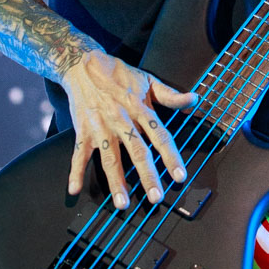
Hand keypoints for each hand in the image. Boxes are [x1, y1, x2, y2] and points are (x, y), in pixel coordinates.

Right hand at [62, 49, 196, 208]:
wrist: (83, 65)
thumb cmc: (118, 74)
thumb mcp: (147, 80)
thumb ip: (170, 95)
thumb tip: (194, 100)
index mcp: (140, 108)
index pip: (160, 136)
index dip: (171, 157)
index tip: (179, 176)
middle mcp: (122, 119)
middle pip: (137, 151)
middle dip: (147, 175)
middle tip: (156, 197)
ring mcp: (101, 127)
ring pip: (110, 157)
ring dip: (116, 181)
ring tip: (122, 203)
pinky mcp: (83, 130)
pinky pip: (78, 154)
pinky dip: (75, 171)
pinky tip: (74, 190)